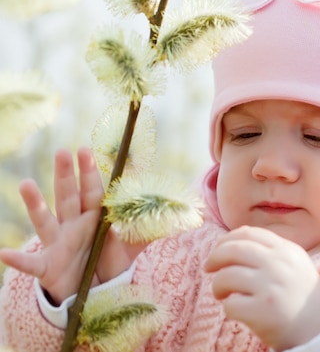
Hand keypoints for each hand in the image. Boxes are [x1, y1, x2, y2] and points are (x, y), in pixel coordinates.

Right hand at [0, 148, 145, 303]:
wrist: (94, 292)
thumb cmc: (110, 261)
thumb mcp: (133, 246)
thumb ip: (150, 229)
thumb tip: (180, 214)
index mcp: (94, 218)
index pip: (93, 191)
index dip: (90, 172)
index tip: (87, 149)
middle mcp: (73, 226)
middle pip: (69, 197)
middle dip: (66, 175)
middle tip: (63, 152)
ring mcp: (58, 244)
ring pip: (46, 221)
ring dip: (36, 204)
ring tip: (26, 184)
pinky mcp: (47, 267)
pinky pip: (30, 263)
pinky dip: (17, 259)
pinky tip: (2, 253)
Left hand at [205, 226, 319, 350]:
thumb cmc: (299, 293)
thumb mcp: (293, 262)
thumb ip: (268, 249)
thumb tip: (230, 241)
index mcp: (286, 250)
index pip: (248, 233)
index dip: (227, 239)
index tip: (218, 250)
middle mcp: (279, 265)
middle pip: (233, 250)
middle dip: (214, 257)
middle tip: (209, 268)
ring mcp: (271, 287)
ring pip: (226, 277)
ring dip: (217, 285)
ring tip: (221, 293)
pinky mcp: (263, 312)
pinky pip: (231, 304)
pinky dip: (228, 307)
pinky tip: (236, 309)